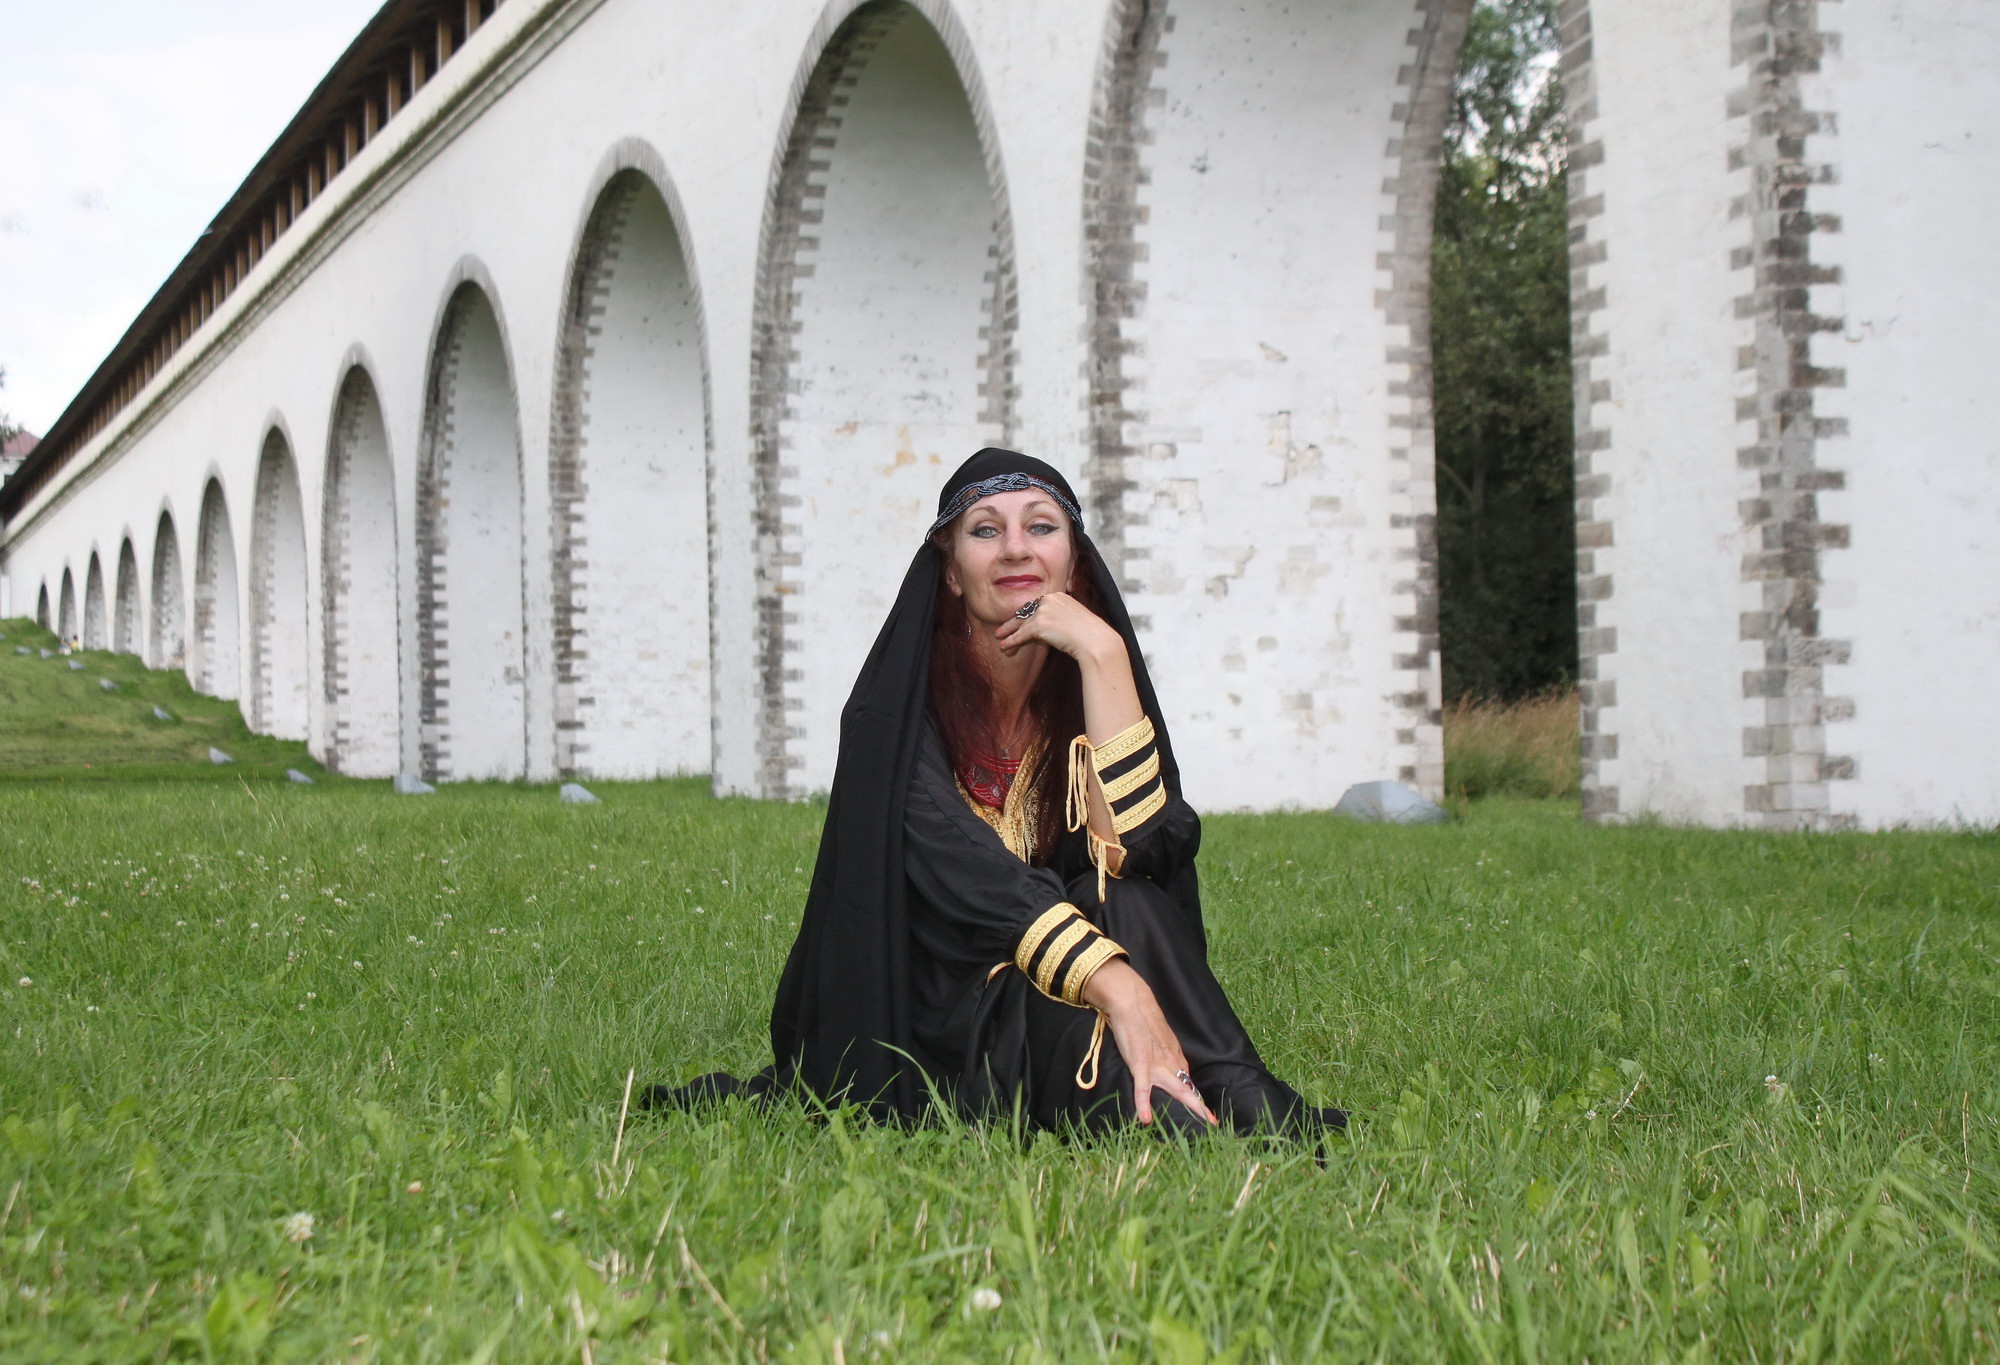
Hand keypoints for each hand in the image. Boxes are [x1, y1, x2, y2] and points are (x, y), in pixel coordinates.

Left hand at [993, 592, 1121, 663]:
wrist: (1095, 641)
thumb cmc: (1090, 636)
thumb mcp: (1073, 620)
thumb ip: (1059, 619)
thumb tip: (1043, 631)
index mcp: (1059, 595)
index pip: (1037, 605)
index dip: (1026, 616)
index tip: (1018, 623)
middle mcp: (1050, 599)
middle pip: (1026, 612)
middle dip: (1013, 623)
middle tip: (1002, 630)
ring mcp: (1044, 610)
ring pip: (1022, 624)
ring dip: (1009, 634)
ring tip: (1000, 640)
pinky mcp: (1039, 624)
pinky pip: (1021, 634)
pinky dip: (1012, 641)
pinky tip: (1005, 647)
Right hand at [1081, 959, 1215, 1126]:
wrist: (1133, 1002)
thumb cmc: (1143, 1021)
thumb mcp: (1160, 1040)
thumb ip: (1166, 1056)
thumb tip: (1171, 1069)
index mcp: (1174, 1058)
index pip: (1188, 1083)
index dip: (1196, 1099)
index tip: (1206, 1114)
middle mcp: (1170, 1063)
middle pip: (1189, 1089)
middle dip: (1202, 1107)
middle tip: (1214, 1123)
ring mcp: (1157, 1064)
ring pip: (1177, 1089)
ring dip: (1191, 1107)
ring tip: (1203, 1122)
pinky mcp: (1140, 1063)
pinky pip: (1142, 1087)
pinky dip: (1143, 1104)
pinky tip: (1145, 1119)